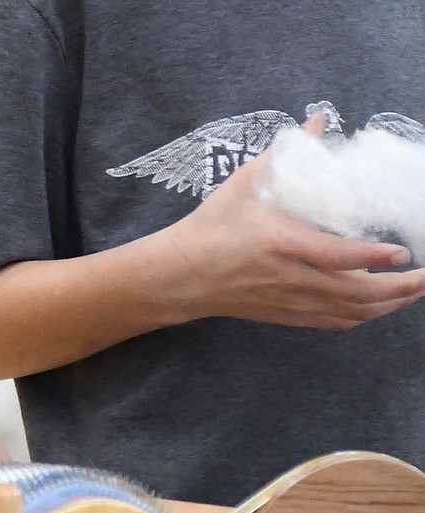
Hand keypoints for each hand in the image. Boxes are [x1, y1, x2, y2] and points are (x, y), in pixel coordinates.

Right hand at [166, 113, 424, 329]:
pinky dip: (363, 317)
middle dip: (398, 288)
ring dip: (388, 305)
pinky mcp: (286, 314)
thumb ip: (287, 152)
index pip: (337, 257)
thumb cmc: (213, 226)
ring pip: (350, 313)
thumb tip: (319, 119)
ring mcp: (289, 301)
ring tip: (415, 291)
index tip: (401, 252)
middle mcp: (290, 278)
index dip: (373, 258)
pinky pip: (333, 322)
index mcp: (282, 244)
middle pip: (355, 293)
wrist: (182, 274)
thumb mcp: (245, 183)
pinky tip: (380, 307)